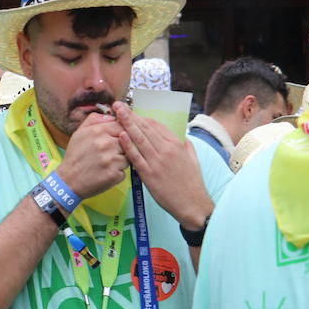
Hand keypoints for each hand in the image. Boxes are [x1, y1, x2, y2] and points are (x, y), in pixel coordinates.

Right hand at [56, 109, 126, 197]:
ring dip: (121, 160)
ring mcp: (111, 160)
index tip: (117, 138)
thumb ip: (95, 120)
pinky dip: (118, 172)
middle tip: (109, 152)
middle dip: (121, 146)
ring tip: (106, 163)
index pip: (121, 125)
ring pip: (128, 156)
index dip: (121, 131)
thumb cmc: (75, 156)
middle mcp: (105, 144)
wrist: (68, 181)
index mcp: (97, 131)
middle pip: (127, 140)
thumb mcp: (79, 133)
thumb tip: (111, 115)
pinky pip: (125, 170)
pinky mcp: (114, 174)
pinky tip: (106, 172)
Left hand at [113, 103, 212, 228]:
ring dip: (126, 124)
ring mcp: (157, 162)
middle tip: (118, 104)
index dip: (141, 117)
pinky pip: (137, 157)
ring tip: (116, 113)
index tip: (131, 110)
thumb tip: (179, 135)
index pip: (155, 126)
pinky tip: (121, 135)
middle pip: (145, 128)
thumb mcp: (192, 158)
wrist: (192, 204)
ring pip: (139, 139)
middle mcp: (166, 150)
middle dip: (130, 115)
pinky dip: (128, 145)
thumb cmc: (192, 182)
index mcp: (176, 144)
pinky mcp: (149, 174)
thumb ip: (185, 144)